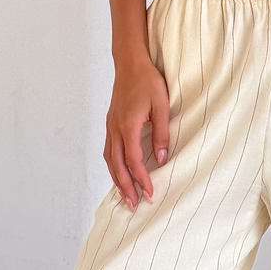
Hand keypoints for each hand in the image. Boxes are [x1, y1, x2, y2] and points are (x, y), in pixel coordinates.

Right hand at [104, 55, 170, 209]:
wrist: (130, 63)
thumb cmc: (148, 81)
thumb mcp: (161, 106)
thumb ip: (162, 134)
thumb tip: (162, 159)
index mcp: (128, 125)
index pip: (133, 160)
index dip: (142, 179)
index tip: (150, 193)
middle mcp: (115, 129)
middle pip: (117, 166)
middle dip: (126, 187)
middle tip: (134, 205)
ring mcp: (110, 127)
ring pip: (110, 160)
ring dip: (117, 180)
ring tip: (125, 197)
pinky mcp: (110, 124)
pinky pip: (109, 151)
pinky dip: (113, 167)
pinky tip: (119, 174)